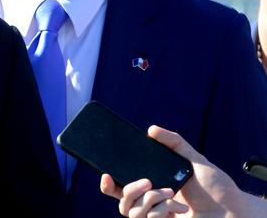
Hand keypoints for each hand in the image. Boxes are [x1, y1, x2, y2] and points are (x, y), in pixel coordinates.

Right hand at [100, 125, 247, 217]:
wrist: (232, 211)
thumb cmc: (215, 187)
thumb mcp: (194, 159)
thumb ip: (174, 142)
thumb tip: (151, 129)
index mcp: (153, 184)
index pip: (121, 185)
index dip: (108, 184)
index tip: (106, 174)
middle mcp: (151, 202)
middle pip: (121, 200)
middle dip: (129, 189)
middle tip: (146, 181)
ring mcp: (156, 216)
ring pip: (131, 211)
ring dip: (150, 199)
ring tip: (169, 193)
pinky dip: (162, 210)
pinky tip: (178, 208)